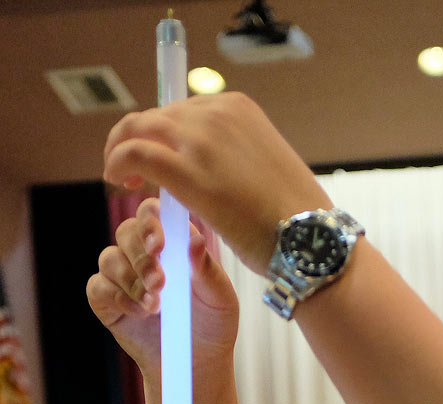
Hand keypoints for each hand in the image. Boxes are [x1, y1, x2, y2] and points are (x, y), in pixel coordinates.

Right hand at [86, 198, 238, 382]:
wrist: (197, 363)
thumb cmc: (212, 325)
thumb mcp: (220, 299)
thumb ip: (207, 270)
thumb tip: (196, 240)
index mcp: (172, 241)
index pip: (152, 213)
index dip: (151, 222)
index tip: (160, 245)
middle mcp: (142, 252)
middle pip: (126, 232)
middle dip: (142, 258)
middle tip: (159, 284)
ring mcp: (121, 274)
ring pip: (109, 259)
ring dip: (131, 281)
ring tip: (155, 306)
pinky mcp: (105, 299)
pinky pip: (98, 287)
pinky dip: (118, 298)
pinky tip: (139, 312)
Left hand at [102, 93, 331, 275]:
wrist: (310, 242)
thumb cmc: (295, 218)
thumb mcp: (266, 167)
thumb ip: (234, 156)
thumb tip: (212, 167)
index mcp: (238, 107)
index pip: (182, 108)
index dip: (161, 131)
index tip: (157, 155)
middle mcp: (216, 113)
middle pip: (156, 115)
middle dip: (137, 139)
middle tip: (131, 168)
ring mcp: (200, 140)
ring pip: (138, 128)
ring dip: (121, 149)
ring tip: (121, 175)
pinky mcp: (187, 171)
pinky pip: (134, 153)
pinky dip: (117, 161)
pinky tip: (117, 179)